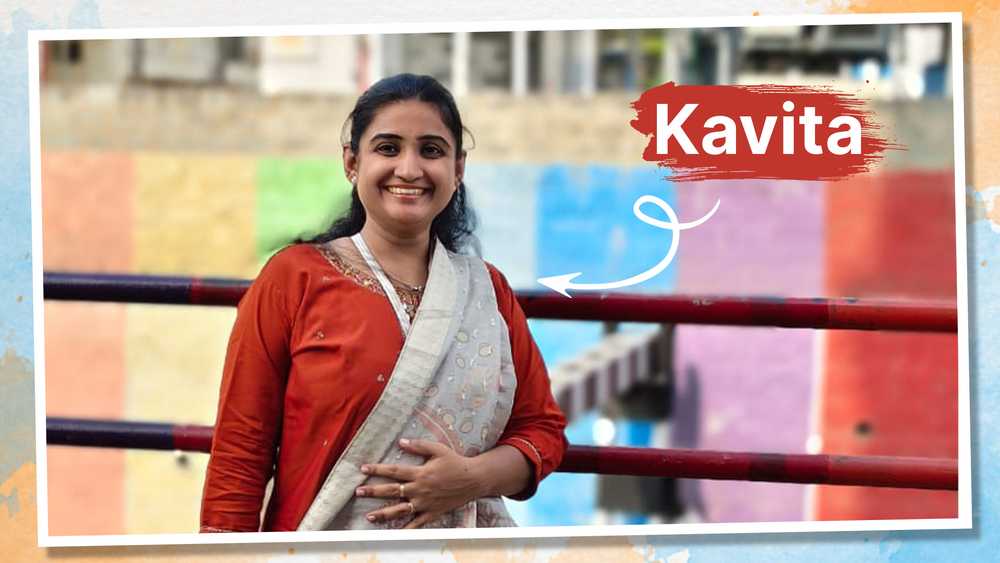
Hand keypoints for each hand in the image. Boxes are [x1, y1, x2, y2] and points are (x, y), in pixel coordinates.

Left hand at [355, 438, 485, 528]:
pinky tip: (394, 533)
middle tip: (358, 492)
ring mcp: (425, 503)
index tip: (363, 469)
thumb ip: (418, 445)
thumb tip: (401, 442)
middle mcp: (420, 489)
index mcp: (420, 473)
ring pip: (401, 510)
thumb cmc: (455, 462)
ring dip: (384, 513)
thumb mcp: (438, 449)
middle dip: (373, 492)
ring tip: (369, 516)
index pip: (394, 471)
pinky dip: (406, 529)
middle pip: (392, 491)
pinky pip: (417, 523)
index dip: (377, 469)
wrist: (474, 479)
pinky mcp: (432, 513)